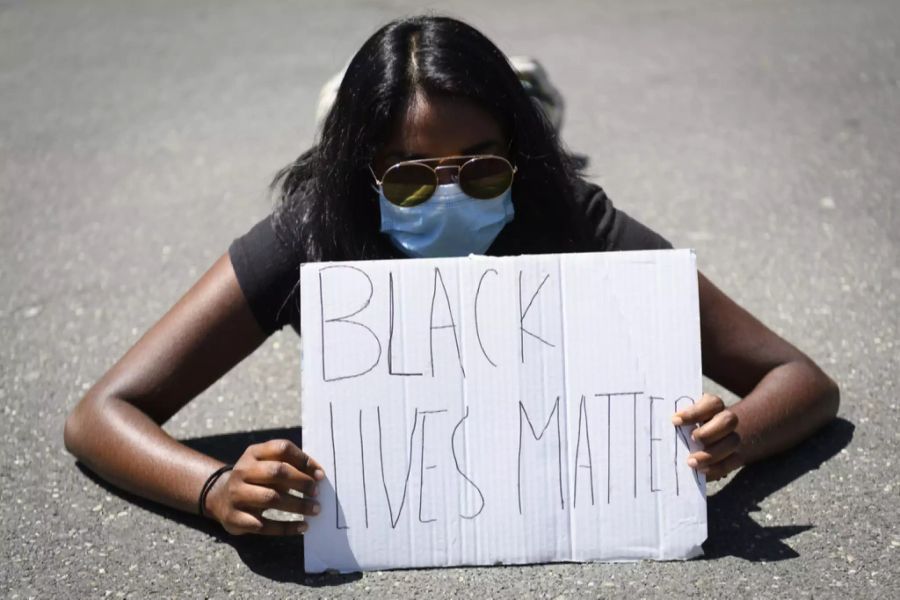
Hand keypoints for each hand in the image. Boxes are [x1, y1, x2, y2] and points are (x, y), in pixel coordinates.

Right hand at [205, 439, 324, 534]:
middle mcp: (242, 471)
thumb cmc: (255, 479)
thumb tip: (318, 475)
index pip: (281, 449)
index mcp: (253, 453)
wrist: (219, 497)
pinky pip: (264, 525)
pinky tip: (302, 526)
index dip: (303, 460)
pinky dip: (286, 527)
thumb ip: (289, 466)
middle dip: (301, 482)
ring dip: (298, 505)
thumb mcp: (265, 465)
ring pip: (271, 498)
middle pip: (276, 472)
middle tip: (316, 492)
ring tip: (315, 509)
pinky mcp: (234, 518)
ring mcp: (236, 494)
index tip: (320, 475)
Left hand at [672, 393, 742, 481]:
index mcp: (712, 406)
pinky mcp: (736, 455)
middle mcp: (725, 419)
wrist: (712, 439)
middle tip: (692, 439)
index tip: (675, 420)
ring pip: (732, 441)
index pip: (711, 402)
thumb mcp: (684, 419)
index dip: (695, 412)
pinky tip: (702, 470)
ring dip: (711, 454)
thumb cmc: (688, 426)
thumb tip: (659, 428)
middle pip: (728, 420)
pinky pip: (732, 462)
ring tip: (691, 462)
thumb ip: (677, 421)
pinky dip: (717, 467)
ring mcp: (733, 437)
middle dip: (709, 432)